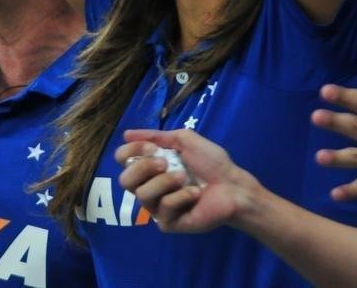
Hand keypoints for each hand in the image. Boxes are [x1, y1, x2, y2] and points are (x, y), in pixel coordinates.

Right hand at [115, 129, 261, 233]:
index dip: (132, 151)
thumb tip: (126, 133)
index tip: (152, 147)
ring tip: (185, 178)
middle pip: (125, 180)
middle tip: (166, 163)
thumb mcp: (184, 140)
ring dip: (166, 181)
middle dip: (144, 167)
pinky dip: (181, 196)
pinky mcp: (168, 223)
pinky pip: (163, 208)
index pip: (123, 159)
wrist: (233, 185)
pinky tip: (196, 194)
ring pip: (143, 195)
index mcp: (151, 166)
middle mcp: (150, 187)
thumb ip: (156, 136)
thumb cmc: (212, 163)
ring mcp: (157, 207)